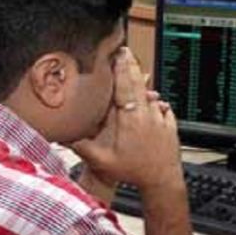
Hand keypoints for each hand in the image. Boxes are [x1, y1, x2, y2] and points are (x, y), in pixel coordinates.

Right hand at [71, 48, 181, 190]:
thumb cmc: (134, 173)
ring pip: (151, 95)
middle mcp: (146, 115)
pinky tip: (155, 100)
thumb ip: (84, 149)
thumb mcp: (103, 163)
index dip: (121, 69)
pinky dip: (158, 102)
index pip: (124, 87)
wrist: (162, 181)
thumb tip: (65, 139)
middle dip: (132, 66)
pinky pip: (164, 108)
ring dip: (144, 83)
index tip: (118, 55)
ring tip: (139, 70)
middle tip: (126, 53)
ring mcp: (159, 119)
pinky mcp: (170, 126)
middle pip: (138, 84)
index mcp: (129, 119)